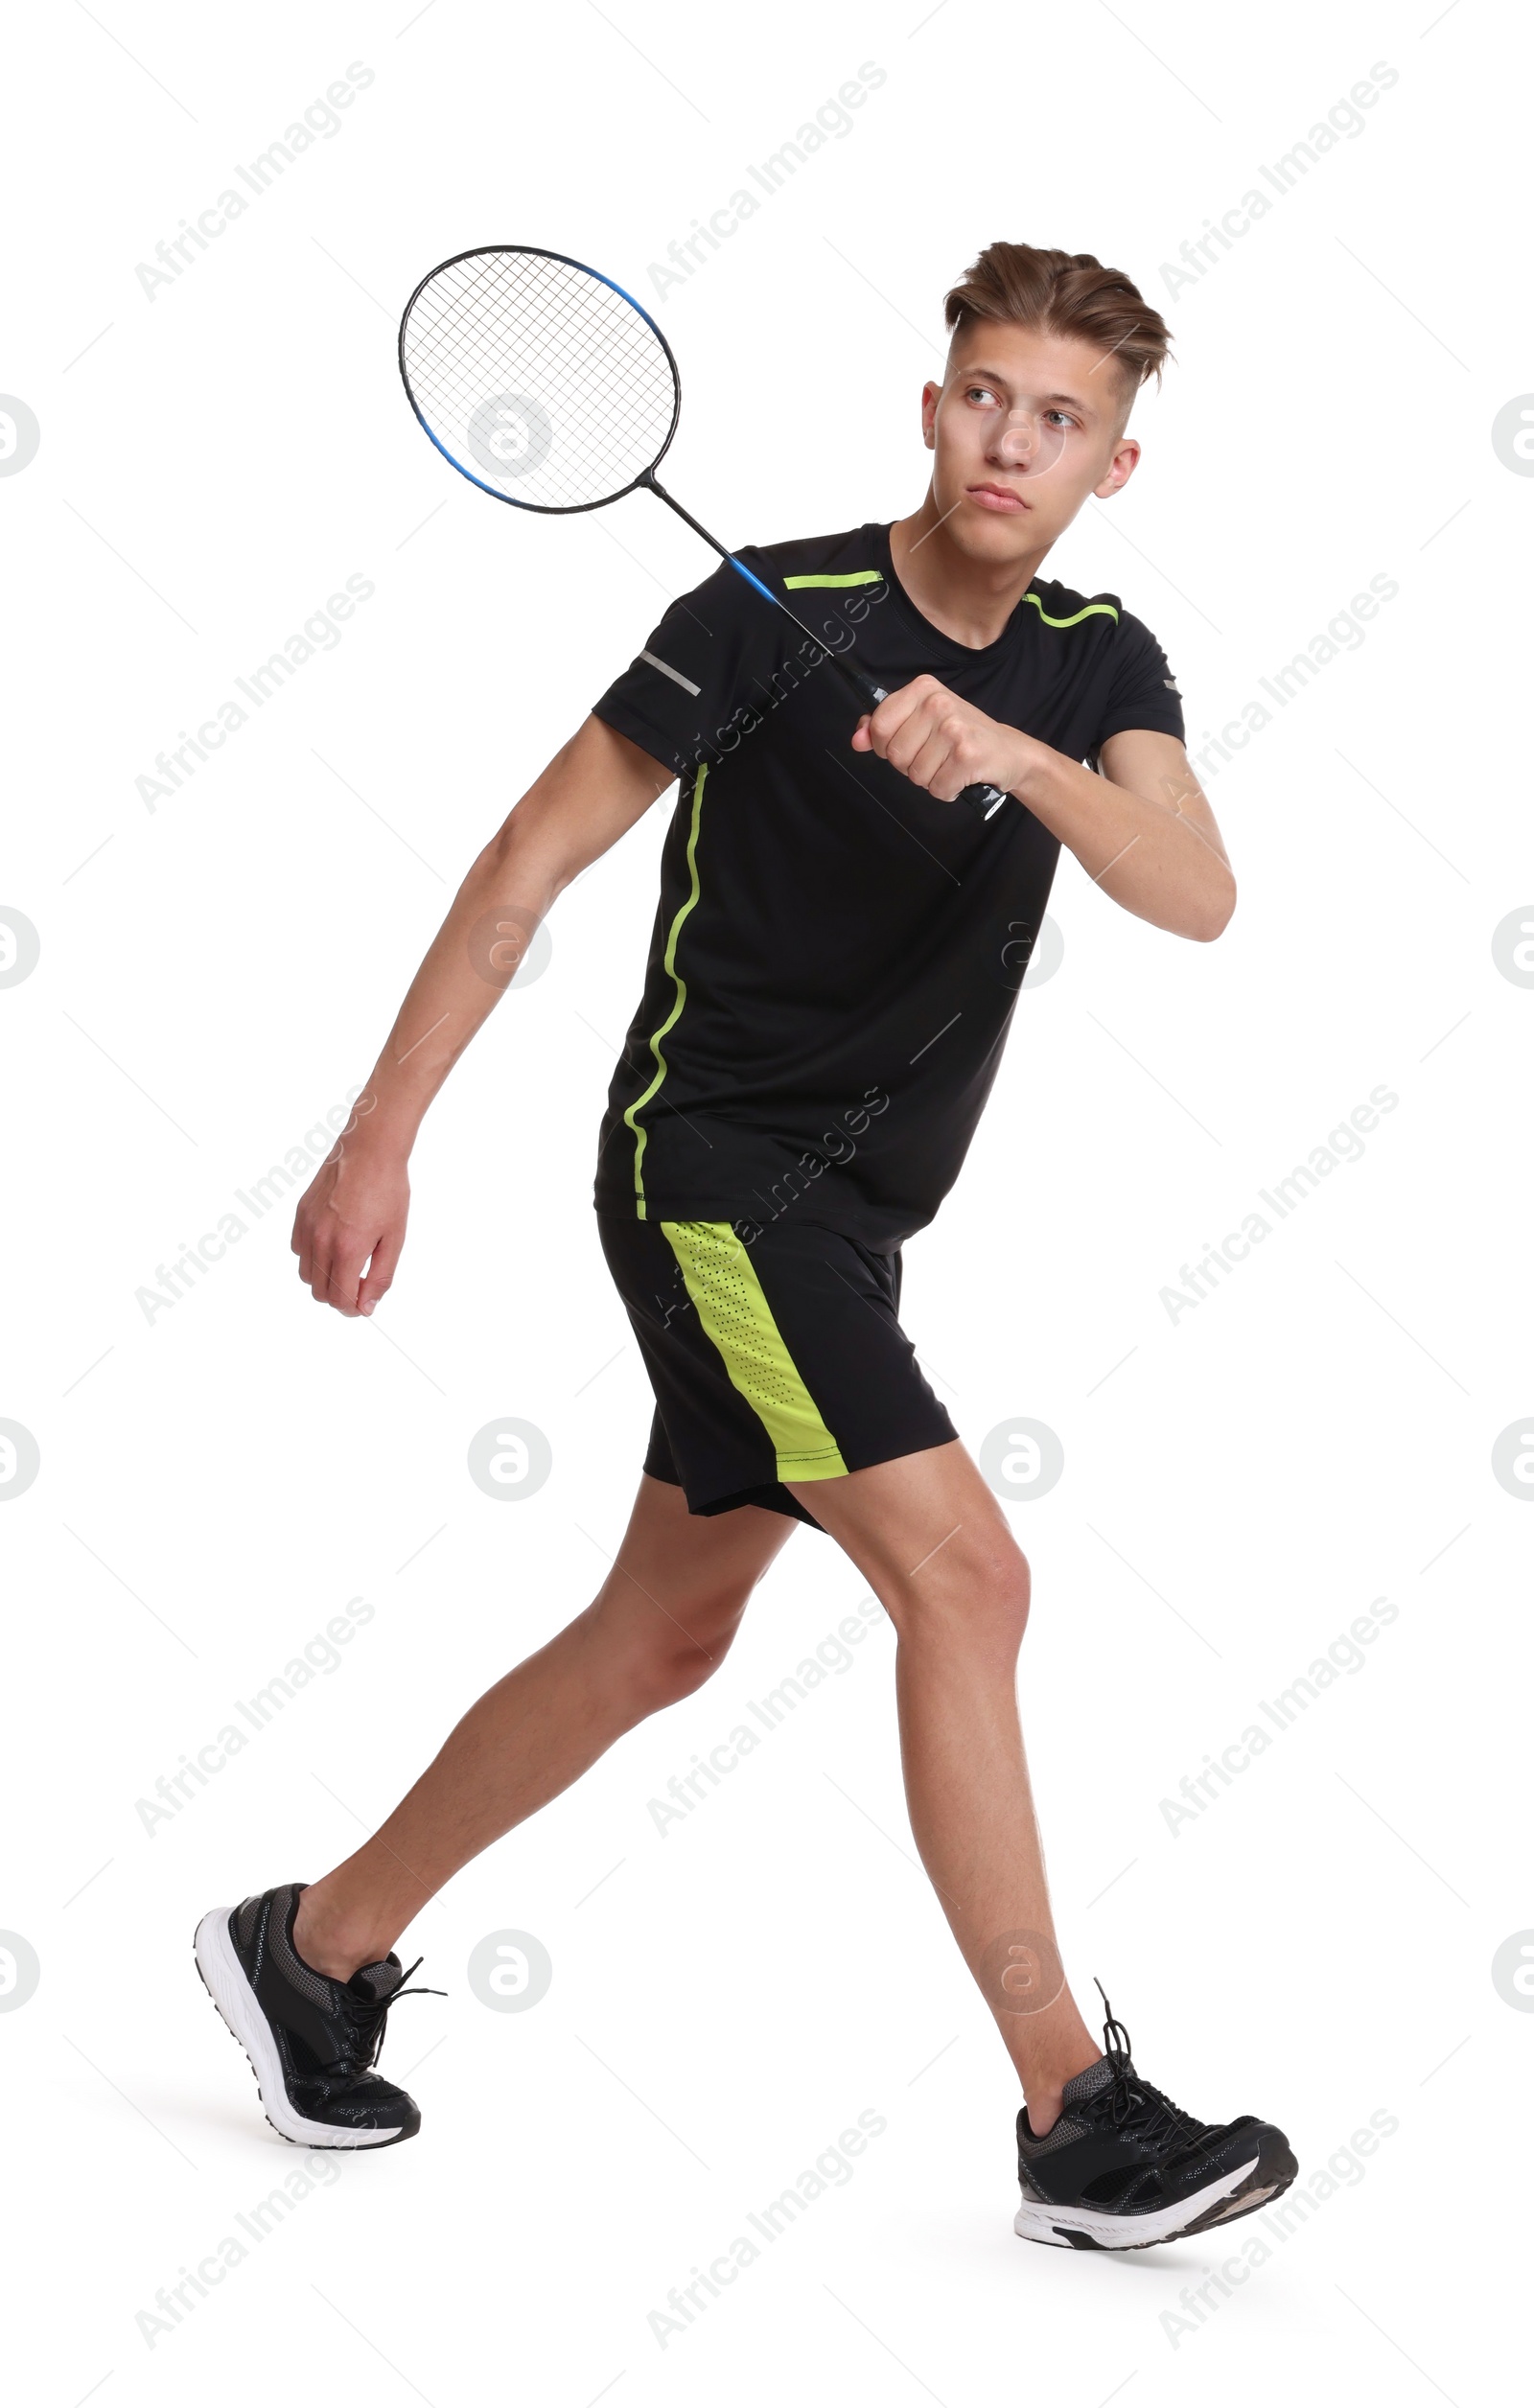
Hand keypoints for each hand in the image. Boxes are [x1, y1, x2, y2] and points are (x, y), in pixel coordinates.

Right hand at [291, 1129, 409, 1317]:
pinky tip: (332, 1245)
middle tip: (359, 1285)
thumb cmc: (388, 1191)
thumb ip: (381, 1276)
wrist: (369, 1151)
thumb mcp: (395, 1238)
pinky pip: (298, 1250)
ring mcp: (307, 1227)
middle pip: (320, 1292)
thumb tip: (367, 1307)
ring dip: (324, 1279)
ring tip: (347, 1264)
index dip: (354, 1309)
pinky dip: (312, 1257)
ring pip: (306, 1275)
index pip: (340, 1299)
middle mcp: (322, 1240)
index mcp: (348, 1248)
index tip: (365, 1303)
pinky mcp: (300, 1215)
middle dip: (339, 1297)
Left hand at [851, 674, 1024, 802]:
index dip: (885, 746)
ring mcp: (953, 728)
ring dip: (930, 779)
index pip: (879, 725)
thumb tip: (857, 739)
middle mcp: (938, 703)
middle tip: (935, 756)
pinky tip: (961, 776)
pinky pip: (937, 788)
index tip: (906, 745)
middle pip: (895, 754)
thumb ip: (884, 727)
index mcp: (923, 689)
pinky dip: (947, 790)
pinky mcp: (967, 755)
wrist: (1009, 751)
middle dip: (910, 766)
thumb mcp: (921, 721)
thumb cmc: (962, 737)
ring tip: (950, 764)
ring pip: (915, 775)